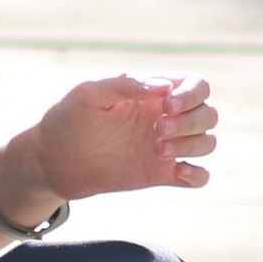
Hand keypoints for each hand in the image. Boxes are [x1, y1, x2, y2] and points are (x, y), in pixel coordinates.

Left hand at [13, 73, 217, 211]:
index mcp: (151, 92)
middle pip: (209, 113)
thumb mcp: (89, 93)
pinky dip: (198, 175)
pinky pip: (199, 176)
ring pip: (208, 142)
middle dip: (192, 121)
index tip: (167, 106)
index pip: (197, 85)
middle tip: (158, 129)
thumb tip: (165, 87)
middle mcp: (164, 117)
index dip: (192, 94)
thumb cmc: (68, 119)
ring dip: (192, 145)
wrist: (53, 161)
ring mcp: (166, 146)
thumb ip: (126, 85)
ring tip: (157, 149)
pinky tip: (176, 171)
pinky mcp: (161, 174)